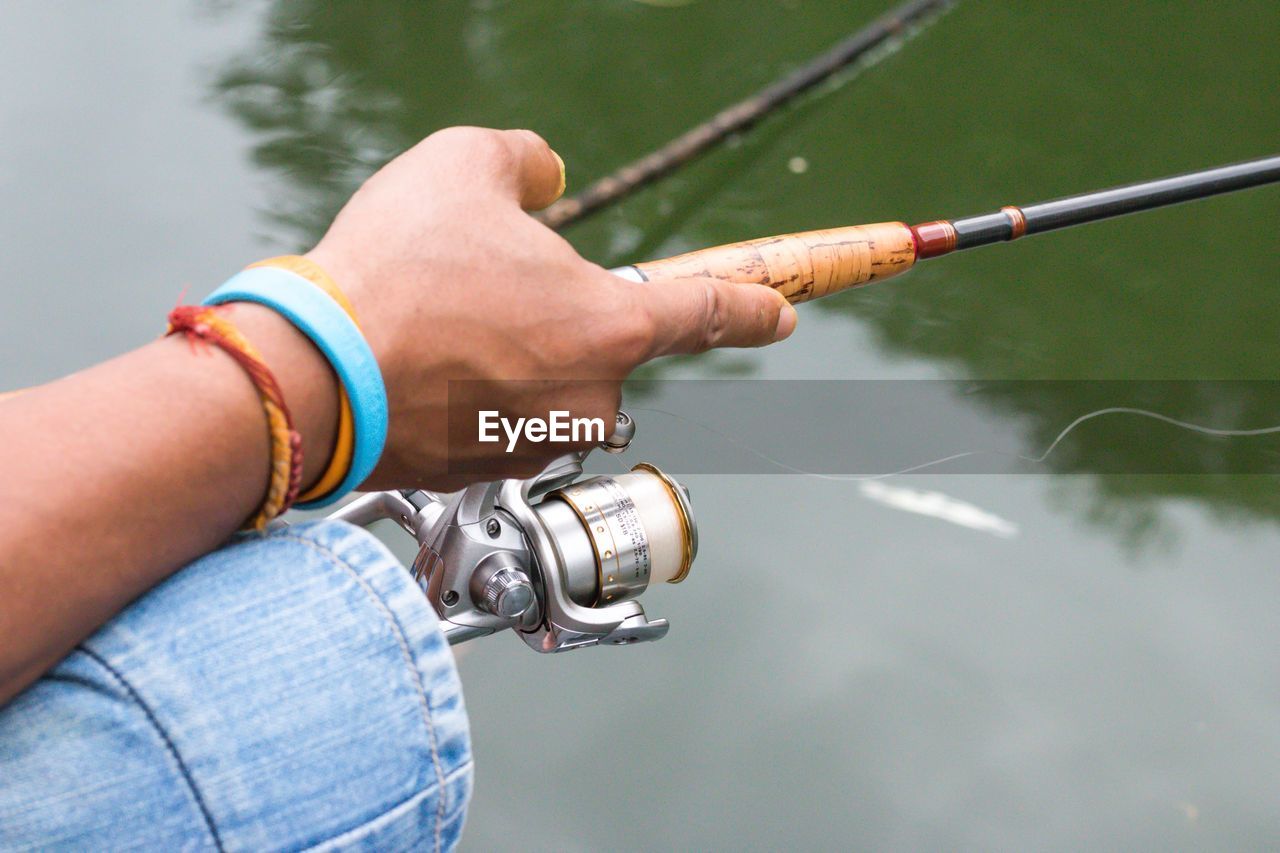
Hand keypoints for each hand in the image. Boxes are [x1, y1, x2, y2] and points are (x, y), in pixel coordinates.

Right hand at [306, 126, 796, 489]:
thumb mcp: (464, 165)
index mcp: (609, 325)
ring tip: (436, 327)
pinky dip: (471, 394)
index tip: (779, 315)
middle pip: (600, 347)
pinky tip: (418, 365)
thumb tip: (547, 176)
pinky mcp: (487, 470)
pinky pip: (497, 420)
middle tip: (480, 292)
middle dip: (554, 318)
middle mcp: (588, 396)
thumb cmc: (395, 270)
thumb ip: (526, 161)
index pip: (706, 311)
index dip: (749, 310)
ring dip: (507, 357)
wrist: (314, 373)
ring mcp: (539, 442)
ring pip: (544, 385)